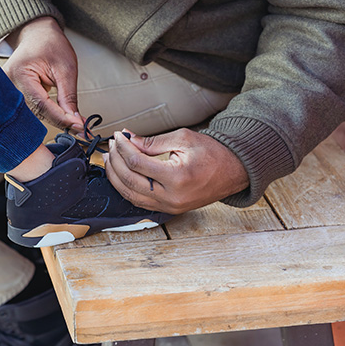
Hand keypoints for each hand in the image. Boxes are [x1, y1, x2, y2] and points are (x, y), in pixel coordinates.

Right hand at [4, 17, 83, 131]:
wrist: (37, 34)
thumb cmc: (49, 44)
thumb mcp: (66, 68)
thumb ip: (69, 96)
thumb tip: (75, 121)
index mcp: (20, 74)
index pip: (41, 104)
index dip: (61, 117)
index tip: (78, 126)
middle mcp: (8, 85)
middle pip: (35, 112)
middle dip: (58, 120)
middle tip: (79, 128)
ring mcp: (8, 90)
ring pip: (33, 114)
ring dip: (54, 119)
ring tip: (73, 122)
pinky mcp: (13, 95)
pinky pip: (31, 109)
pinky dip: (47, 114)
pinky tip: (61, 116)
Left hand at [103, 128, 249, 213]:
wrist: (234, 171)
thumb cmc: (213, 153)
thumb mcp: (183, 139)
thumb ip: (153, 142)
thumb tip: (129, 140)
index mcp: (177, 177)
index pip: (137, 163)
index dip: (123, 148)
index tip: (119, 136)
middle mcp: (172, 197)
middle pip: (129, 180)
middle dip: (116, 161)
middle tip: (112, 145)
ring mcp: (170, 206)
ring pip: (130, 195)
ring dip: (115, 177)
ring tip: (110, 159)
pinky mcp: (169, 209)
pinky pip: (140, 202)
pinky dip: (126, 188)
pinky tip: (120, 175)